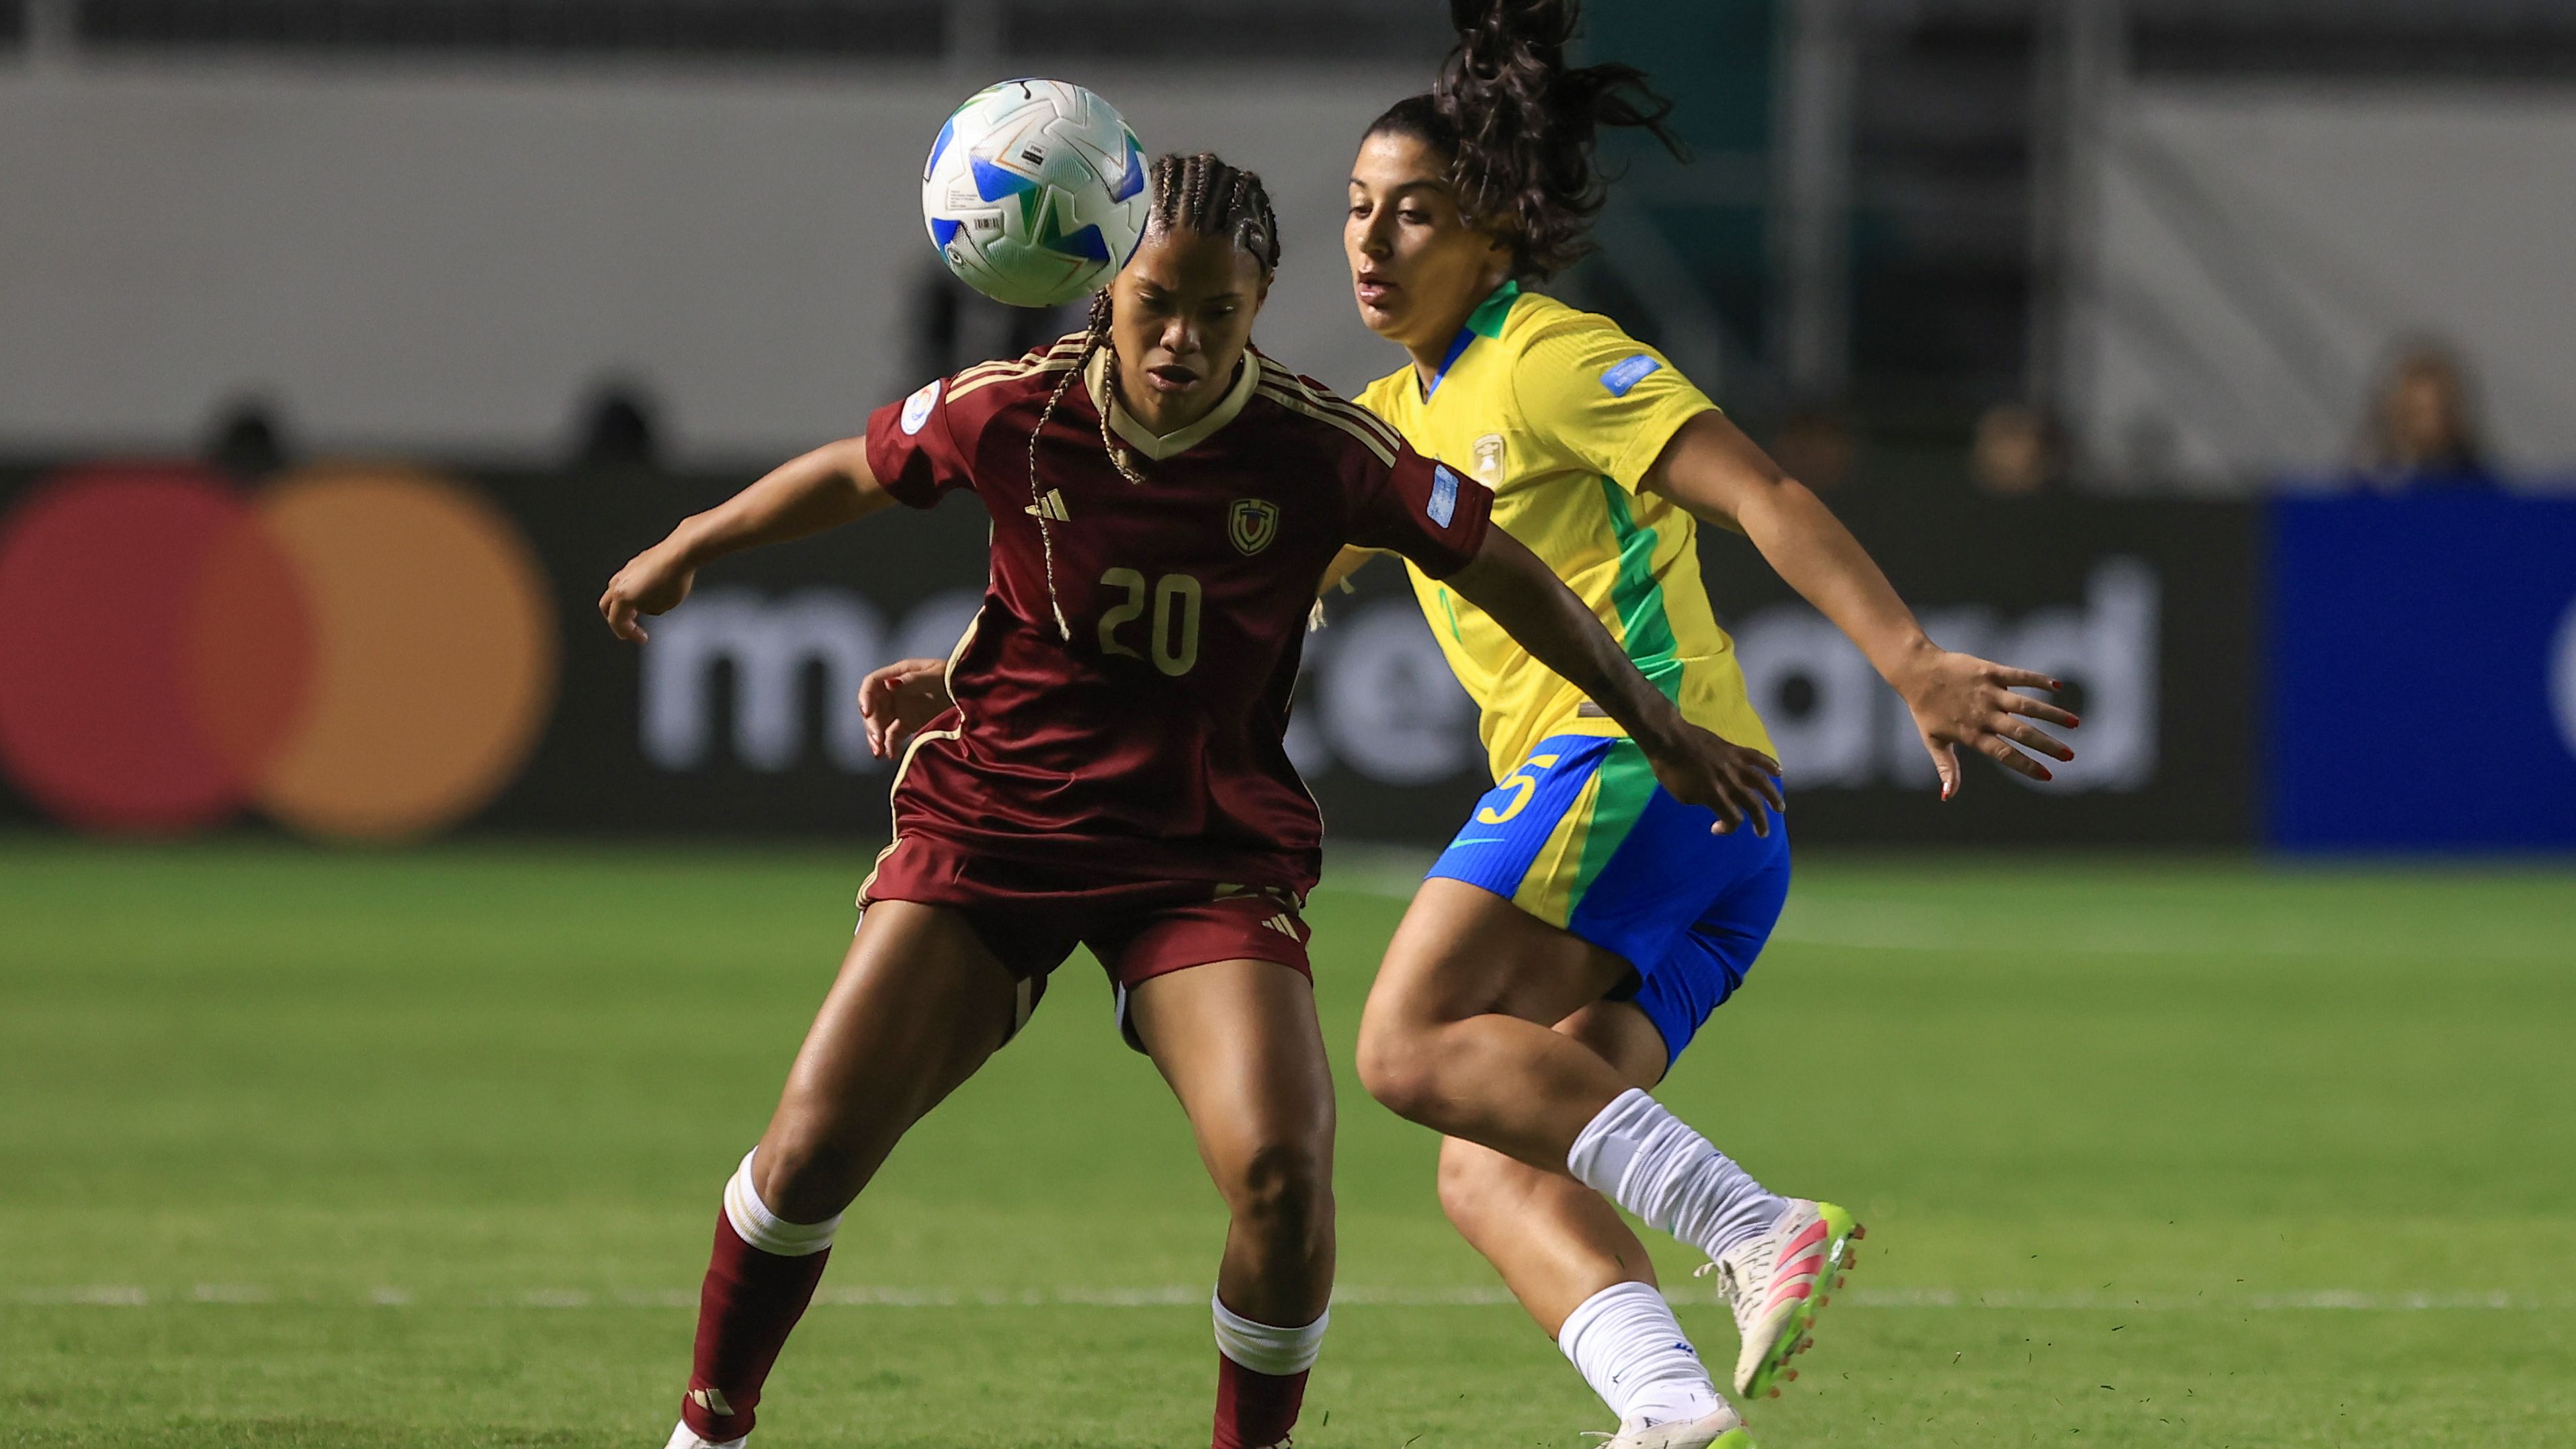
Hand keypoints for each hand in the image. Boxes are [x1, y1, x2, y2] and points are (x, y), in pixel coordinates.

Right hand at [598, 541, 696, 643]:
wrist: (681, 552)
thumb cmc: (673, 579)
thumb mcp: (663, 606)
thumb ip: (649, 610)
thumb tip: (645, 605)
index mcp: (622, 597)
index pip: (617, 622)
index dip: (628, 634)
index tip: (641, 638)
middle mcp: (619, 582)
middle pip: (607, 606)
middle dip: (617, 620)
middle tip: (629, 628)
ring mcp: (626, 569)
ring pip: (615, 590)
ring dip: (623, 604)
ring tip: (639, 610)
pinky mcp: (636, 561)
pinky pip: (627, 580)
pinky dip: (631, 591)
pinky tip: (647, 593)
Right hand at [858, 657, 954, 759]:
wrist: (975, 693)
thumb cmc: (957, 676)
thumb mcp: (939, 675)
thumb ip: (914, 680)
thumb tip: (890, 684)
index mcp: (901, 673)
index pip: (873, 683)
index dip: (865, 697)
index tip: (866, 713)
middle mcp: (896, 691)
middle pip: (874, 707)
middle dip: (872, 724)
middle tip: (877, 741)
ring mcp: (902, 708)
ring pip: (880, 723)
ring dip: (877, 738)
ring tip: (879, 753)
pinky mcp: (909, 723)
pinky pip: (894, 735)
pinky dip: (890, 746)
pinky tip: (891, 756)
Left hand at [1640, 722, 1787, 836]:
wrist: (1670, 739)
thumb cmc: (1670, 770)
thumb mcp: (1682, 795)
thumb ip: (1702, 800)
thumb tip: (1713, 800)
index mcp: (1715, 795)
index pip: (1733, 818)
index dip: (1727, 827)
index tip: (1716, 827)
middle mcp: (1729, 782)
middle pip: (1753, 805)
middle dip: (1760, 822)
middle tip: (1762, 833)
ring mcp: (1735, 764)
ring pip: (1762, 782)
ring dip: (1773, 797)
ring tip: (1779, 807)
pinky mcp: (1734, 750)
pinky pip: (1757, 757)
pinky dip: (1770, 764)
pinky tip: (1779, 771)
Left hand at [1894, 649, 2079, 797]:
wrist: (1917, 672)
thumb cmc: (1925, 710)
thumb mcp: (1933, 742)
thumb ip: (1947, 768)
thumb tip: (1948, 797)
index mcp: (1971, 734)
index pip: (2004, 754)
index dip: (2026, 765)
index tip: (2048, 775)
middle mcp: (1983, 714)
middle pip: (2021, 732)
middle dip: (2047, 745)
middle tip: (2070, 755)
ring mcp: (1988, 692)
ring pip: (2026, 705)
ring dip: (2052, 714)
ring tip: (2075, 723)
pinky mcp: (1990, 671)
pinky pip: (2019, 676)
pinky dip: (2038, 680)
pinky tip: (2058, 686)